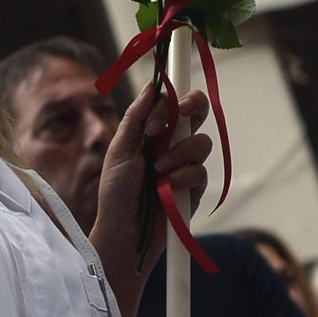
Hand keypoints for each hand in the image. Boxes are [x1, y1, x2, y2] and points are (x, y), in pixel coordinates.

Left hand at [89, 80, 212, 287]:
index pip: (172, 101)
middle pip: (198, 111)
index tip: (156, 115)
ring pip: (201, 142)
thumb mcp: (120, 150)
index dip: (171, 98)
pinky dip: (182, 178)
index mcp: (151, 131)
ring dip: (178, 153)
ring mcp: (186, 164)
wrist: (125, 230)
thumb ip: (136, 118)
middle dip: (193, 106)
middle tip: (181, 114)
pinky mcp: (195, 188)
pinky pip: (201, 172)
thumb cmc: (116, 191)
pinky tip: (166, 189)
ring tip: (158, 170)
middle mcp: (172, 143)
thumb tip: (152, 86)